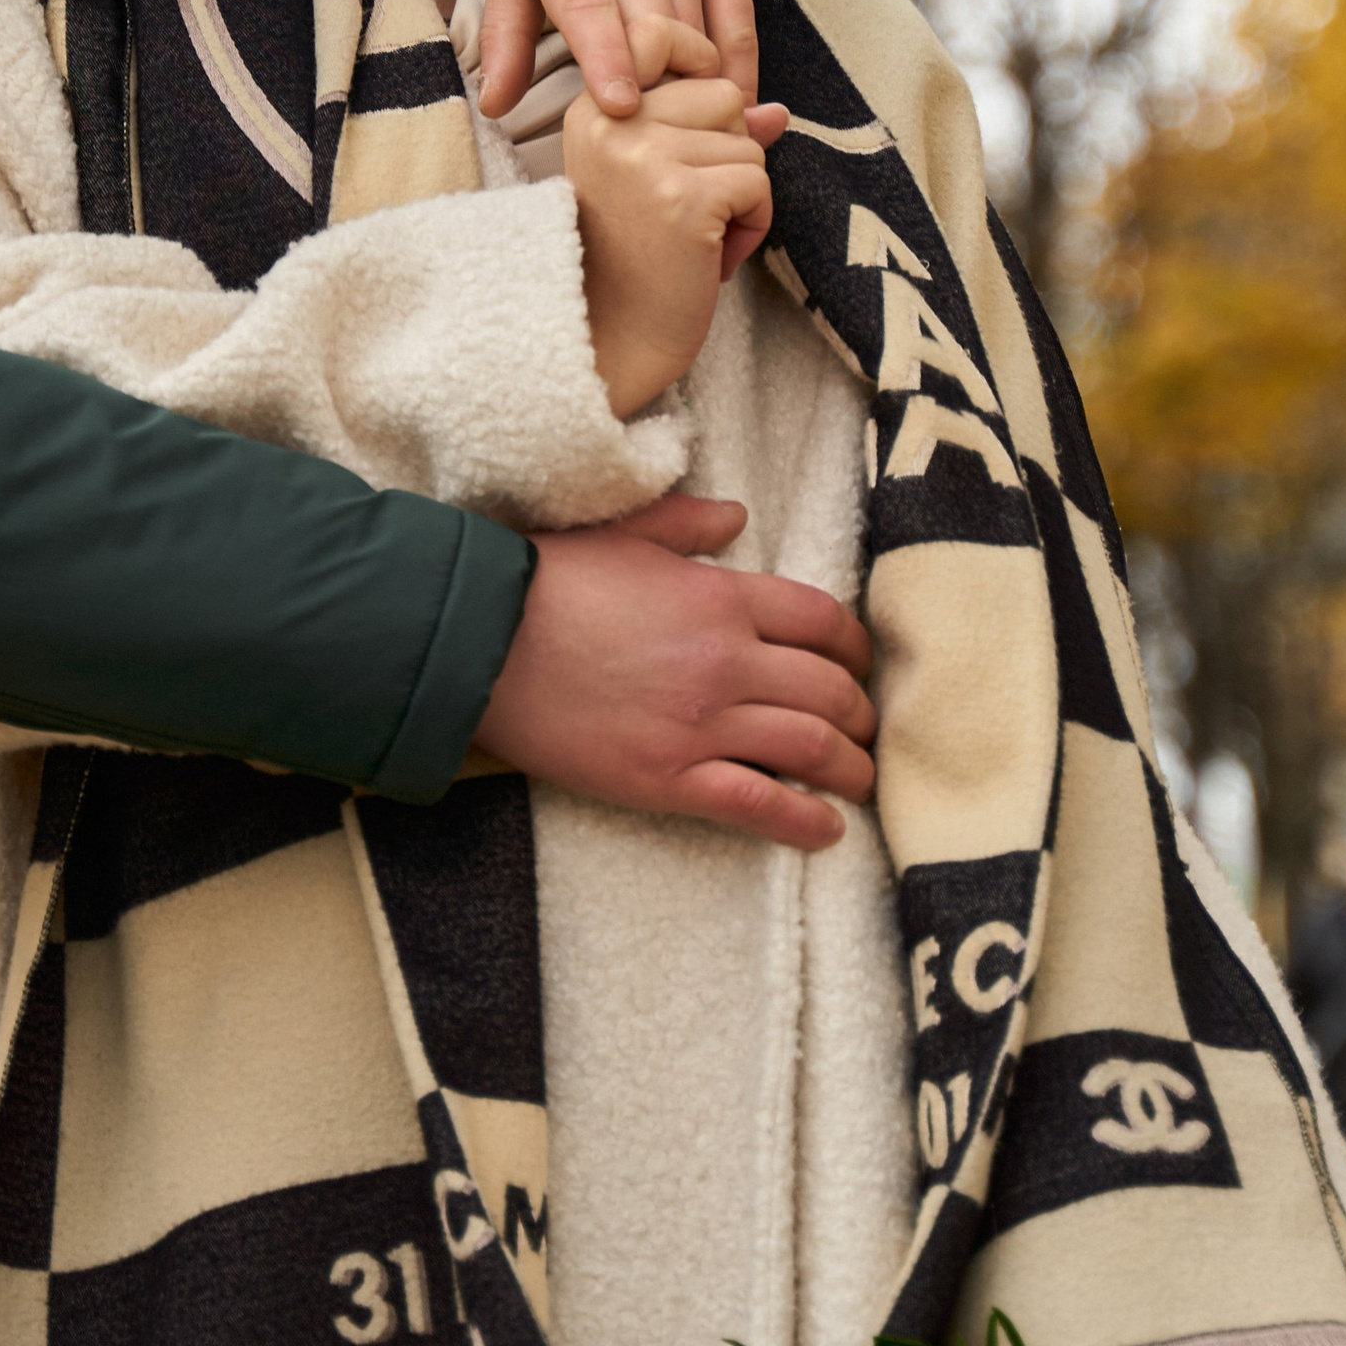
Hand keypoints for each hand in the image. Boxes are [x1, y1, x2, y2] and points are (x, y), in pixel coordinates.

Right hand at [476, 492, 876, 851]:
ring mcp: (701, 724)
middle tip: (865, 728)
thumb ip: (689, 524)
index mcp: (722, 597)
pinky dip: (805, 821)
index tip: (858, 664)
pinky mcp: (668, 778)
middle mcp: (727, 661)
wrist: (481, 641)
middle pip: (830, 690)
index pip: (824, 622)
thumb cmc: (546, 581)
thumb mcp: (624, 533)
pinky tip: (828, 830)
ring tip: (862, 780)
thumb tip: (738, 516)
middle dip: (861, 713)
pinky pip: (759, 804)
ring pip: (811, 749)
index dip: (855, 647)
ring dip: (851, 768)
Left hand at [482, 0, 758, 120]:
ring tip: (686, 145)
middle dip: (653, 99)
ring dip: (694, 95)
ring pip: (699, 38)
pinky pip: (739, 24)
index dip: (607, 62)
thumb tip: (493, 106)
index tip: (621, 108)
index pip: (591, 9)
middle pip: (652, 38)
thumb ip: (505, 33)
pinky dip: (737, 71)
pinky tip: (729, 109)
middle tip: (647, 155)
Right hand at [563, 16, 786, 414]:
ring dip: (742, 198)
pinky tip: (711, 256)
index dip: (697, 64)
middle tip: (690, 209)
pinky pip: (758, 183)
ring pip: (749, 143)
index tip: (700, 115)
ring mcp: (645, 157)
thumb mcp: (655, 182)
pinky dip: (751, 225)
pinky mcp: (683, 197)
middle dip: (728, 153)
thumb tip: (774, 113)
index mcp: (594, 110)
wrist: (606, 342)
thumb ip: (706, 134)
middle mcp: (611, 121)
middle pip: (724, 95)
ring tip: (698, 238)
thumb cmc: (630, 264)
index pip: (657, 33)